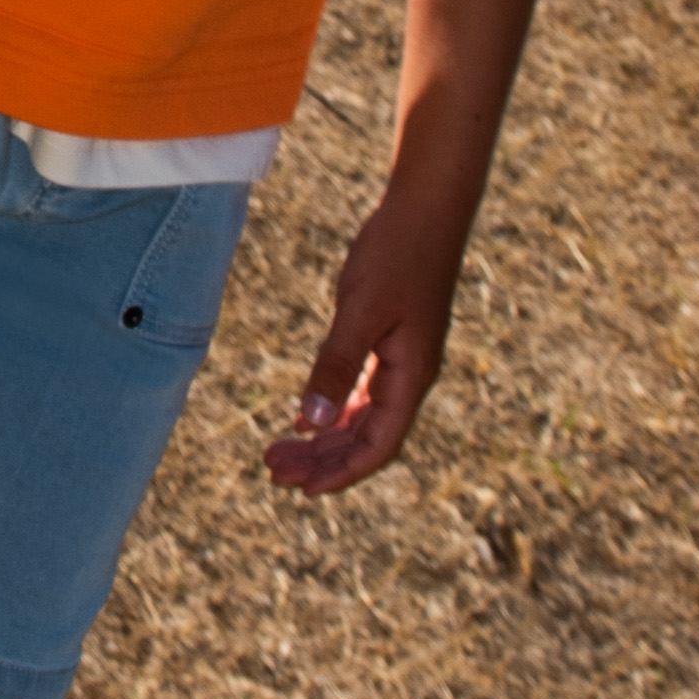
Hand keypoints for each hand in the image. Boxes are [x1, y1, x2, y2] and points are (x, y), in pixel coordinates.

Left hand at [264, 180, 472, 498]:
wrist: (426, 207)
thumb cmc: (397, 253)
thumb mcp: (361, 310)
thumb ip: (336, 365)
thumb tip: (311, 423)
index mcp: (411, 375)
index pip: (379, 445)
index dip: (343, 472)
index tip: (303, 490)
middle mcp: (411, 375)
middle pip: (366, 438)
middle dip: (322, 460)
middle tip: (272, 471)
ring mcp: (402, 359)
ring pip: (361, 417)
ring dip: (323, 438)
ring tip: (279, 450)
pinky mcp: (391, 340)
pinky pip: (361, 391)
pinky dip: (332, 408)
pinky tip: (303, 418)